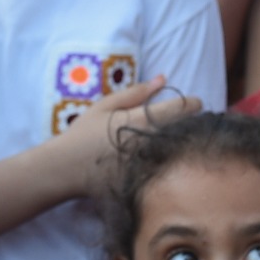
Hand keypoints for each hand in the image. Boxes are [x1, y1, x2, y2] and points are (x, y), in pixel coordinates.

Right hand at [44, 76, 202, 195]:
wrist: (67, 169)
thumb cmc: (84, 134)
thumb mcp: (106, 106)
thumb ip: (136, 92)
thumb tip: (164, 78)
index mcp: (143, 119)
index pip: (184, 107)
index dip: (193, 104)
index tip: (193, 104)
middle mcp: (152, 142)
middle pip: (190, 129)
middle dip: (193, 123)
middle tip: (189, 122)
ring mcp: (152, 164)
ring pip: (184, 150)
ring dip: (186, 143)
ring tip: (180, 140)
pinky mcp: (148, 182)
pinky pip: (172, 170)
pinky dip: (175, 162)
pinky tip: (167, 159)